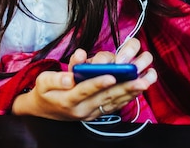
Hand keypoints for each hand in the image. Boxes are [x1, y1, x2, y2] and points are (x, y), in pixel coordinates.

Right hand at [11, 38, 156, 120]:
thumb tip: (69, 76)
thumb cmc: (44, 92)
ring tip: (146, 82)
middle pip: (106, 98)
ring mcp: (91, 113)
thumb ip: (56, 78)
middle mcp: (82, 109)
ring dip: (131, 92)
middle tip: (141, 80)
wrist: (43, 111)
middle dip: (125, 88)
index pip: (85, 91)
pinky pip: (115, 106)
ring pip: (114, 102)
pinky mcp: (97, 113)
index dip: (98, 83)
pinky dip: (128, 97)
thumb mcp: (43, 82)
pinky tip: (139, 89)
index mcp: (68, 100)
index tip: (111, 75)